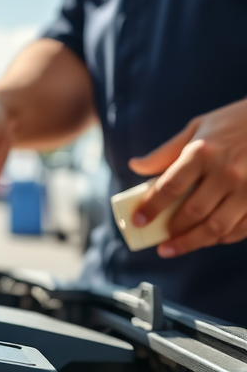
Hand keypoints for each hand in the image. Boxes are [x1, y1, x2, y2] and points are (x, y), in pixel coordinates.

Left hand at [129, 98, 246, 256]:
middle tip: (157, 241)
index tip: (138, 221)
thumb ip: (166, 152)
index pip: (170, 187)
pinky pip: (241, 228)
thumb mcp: (197, 129)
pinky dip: (222, 238)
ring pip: (216, 227)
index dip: (151, 207)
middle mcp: (226, 172)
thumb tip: (135, 166)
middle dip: (172, 231)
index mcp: (202, 152)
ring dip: (192, 242)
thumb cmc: (232, 123)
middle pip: (193, 212)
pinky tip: (207, 239)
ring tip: (173, 248)